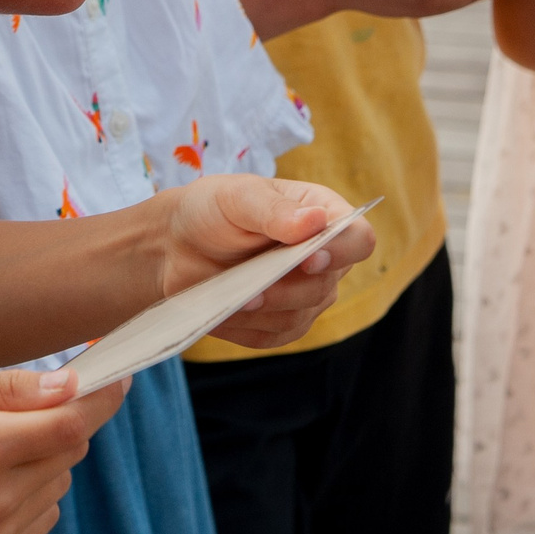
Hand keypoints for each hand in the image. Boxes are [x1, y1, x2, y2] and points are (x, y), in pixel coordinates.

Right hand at [0, 367, 125, 533]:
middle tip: (21, 411)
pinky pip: (43, 516)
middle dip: (61, 421)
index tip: (116, 374)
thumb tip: (70, 383)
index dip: (103, 396)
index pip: (71, 423)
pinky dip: (31, 492)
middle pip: (71, 451)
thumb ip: (8, 388)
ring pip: (60, 482)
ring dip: (43, 459)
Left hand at [154, 177, 374, 347]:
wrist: (176, 244)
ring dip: (264, 310)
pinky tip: (225, 310)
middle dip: (287, 289)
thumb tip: (315, 222)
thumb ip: (274, 210)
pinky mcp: (280, 323)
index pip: (358, 239)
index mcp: (323, 215)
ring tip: (232, 297)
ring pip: (301, 316)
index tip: (308, 258)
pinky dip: (247, 327)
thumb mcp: (238, 197)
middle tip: (251, 287)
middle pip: (326, 286)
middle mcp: (323, 258)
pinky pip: (274, 337)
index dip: (341, 252)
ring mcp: (304, 294)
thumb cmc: (212, 209)